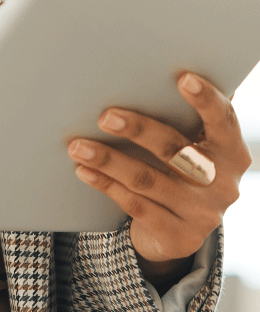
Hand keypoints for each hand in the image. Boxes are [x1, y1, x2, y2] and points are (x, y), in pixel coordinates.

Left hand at [67, 72, 251, 284]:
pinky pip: (136, 206)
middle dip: (138, 130)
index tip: (183, 78)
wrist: (180, 229)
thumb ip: (184, 116)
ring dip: (109, 160)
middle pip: (176, 150)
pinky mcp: (179, 237)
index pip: (223, 120)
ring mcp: (202, 214)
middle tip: (105, 116)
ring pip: (148, 180)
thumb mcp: (193, 146)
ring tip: (78, 145)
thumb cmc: (182, 168)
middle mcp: (223, 184)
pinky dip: (106, 185)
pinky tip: (84, 170)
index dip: (206, 99)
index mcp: (232, 152)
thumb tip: (155, 74)